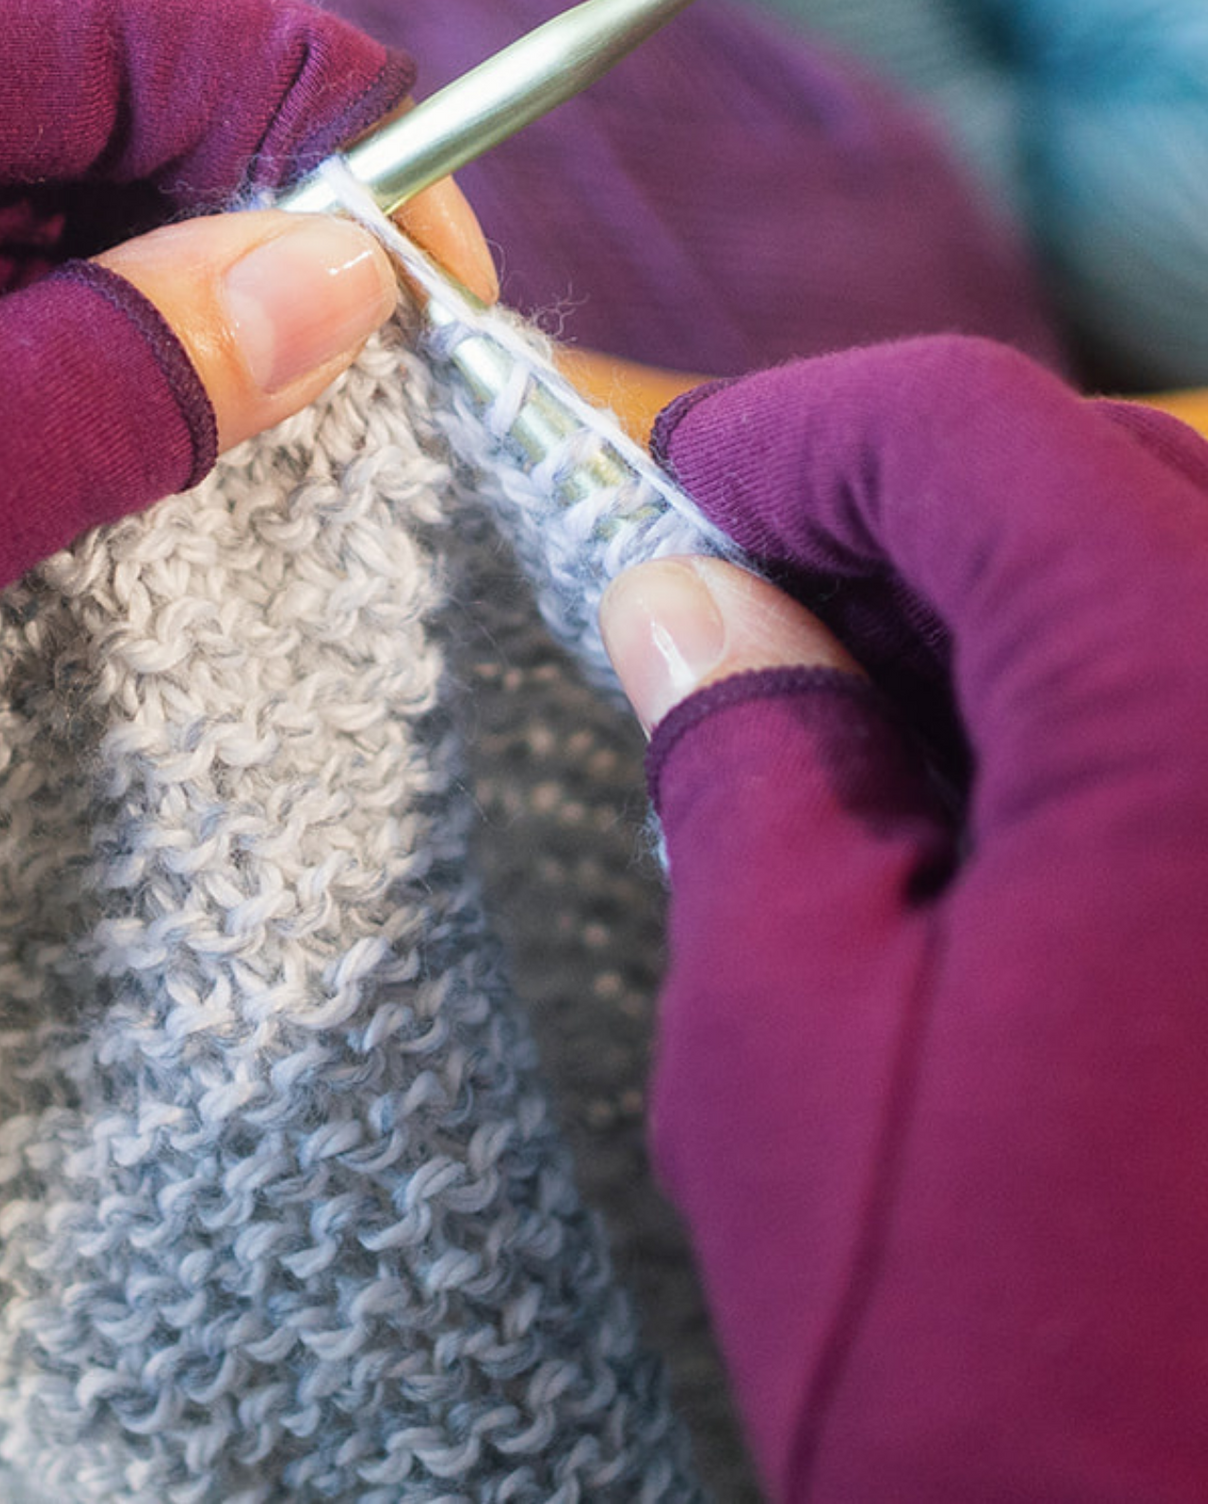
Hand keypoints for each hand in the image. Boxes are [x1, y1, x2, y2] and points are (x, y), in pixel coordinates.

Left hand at [0, 0, 487, 1321]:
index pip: (85, 35)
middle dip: (258, 231)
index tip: (437, 258)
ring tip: (336, 436)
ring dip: (197, 337)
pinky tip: (205, 492)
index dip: (289, 118)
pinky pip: (5, 382)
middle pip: (84, 140)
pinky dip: (117, 423)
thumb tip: (343, 277)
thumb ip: (102, 379)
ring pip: (57, 269)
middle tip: (410, 366)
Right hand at [597, 336, 1207, 1502]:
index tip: (680, 496)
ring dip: (1012, 622)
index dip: (791, 439)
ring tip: (865, 742)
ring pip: (1195, 590)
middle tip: (746, 625)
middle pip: (1106, 485)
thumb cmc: (1009, 1401)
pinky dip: (1116, 724)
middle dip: (896, 527)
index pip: (971, 435)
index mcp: (1200, 722)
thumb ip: (741, 763)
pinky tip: (1008, 835)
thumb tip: (686, 606)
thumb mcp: (782, 1040)